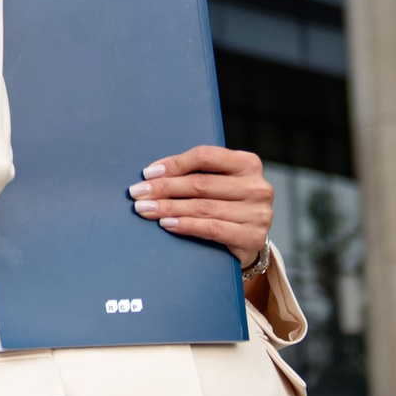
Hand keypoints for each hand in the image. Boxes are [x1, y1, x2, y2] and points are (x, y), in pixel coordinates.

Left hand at [128, 146, 272, 269]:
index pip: (205, 157)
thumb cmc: (227, 203)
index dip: (174, 164)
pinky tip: (167, 224)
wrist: (250, 239)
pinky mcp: (252, 237)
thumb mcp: (219, 181)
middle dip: (164, 188)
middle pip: (200, 184)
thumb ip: (196, 173)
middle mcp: (257, 187)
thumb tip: (153, 174)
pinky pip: (212, 229)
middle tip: (138, 193)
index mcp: (248, 163)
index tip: (148, 174)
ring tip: (145, 209)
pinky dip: (186, 225)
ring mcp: (257, 213)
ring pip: (203, 207)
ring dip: (168, 208)